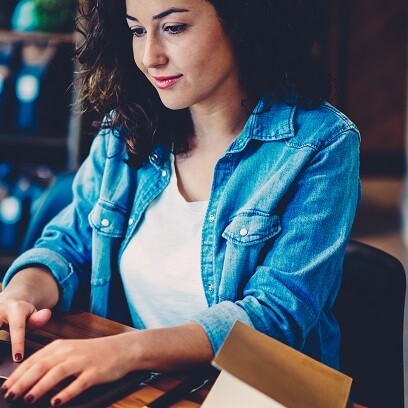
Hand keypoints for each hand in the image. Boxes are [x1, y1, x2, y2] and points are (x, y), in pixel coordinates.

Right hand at [0, 294, 51, 361]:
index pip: (17, 328)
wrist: (9, 299)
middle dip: (0, 342)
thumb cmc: (23, 311)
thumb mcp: (33, 312)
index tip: (17, 358)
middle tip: (1, 363)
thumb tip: (46, 315)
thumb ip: (38, 318)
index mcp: (15, 309)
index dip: (18, 344)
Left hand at [1, 335, 132, 405]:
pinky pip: (78, 383)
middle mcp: (70, 351)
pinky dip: (65, 393)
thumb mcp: (70, 351)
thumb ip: (51, 361)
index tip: (6, 387)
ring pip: (57, 373)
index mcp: (61, 345)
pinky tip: (56, 401)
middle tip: (10, 395)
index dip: (17, 375)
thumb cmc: (93, 353)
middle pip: (42, 366)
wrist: (121, 349)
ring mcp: (83, 361)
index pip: (34, 360)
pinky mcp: (95, 372)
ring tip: (27, 398)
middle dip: (23, 382)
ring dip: (40, 386)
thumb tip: (27, 379)